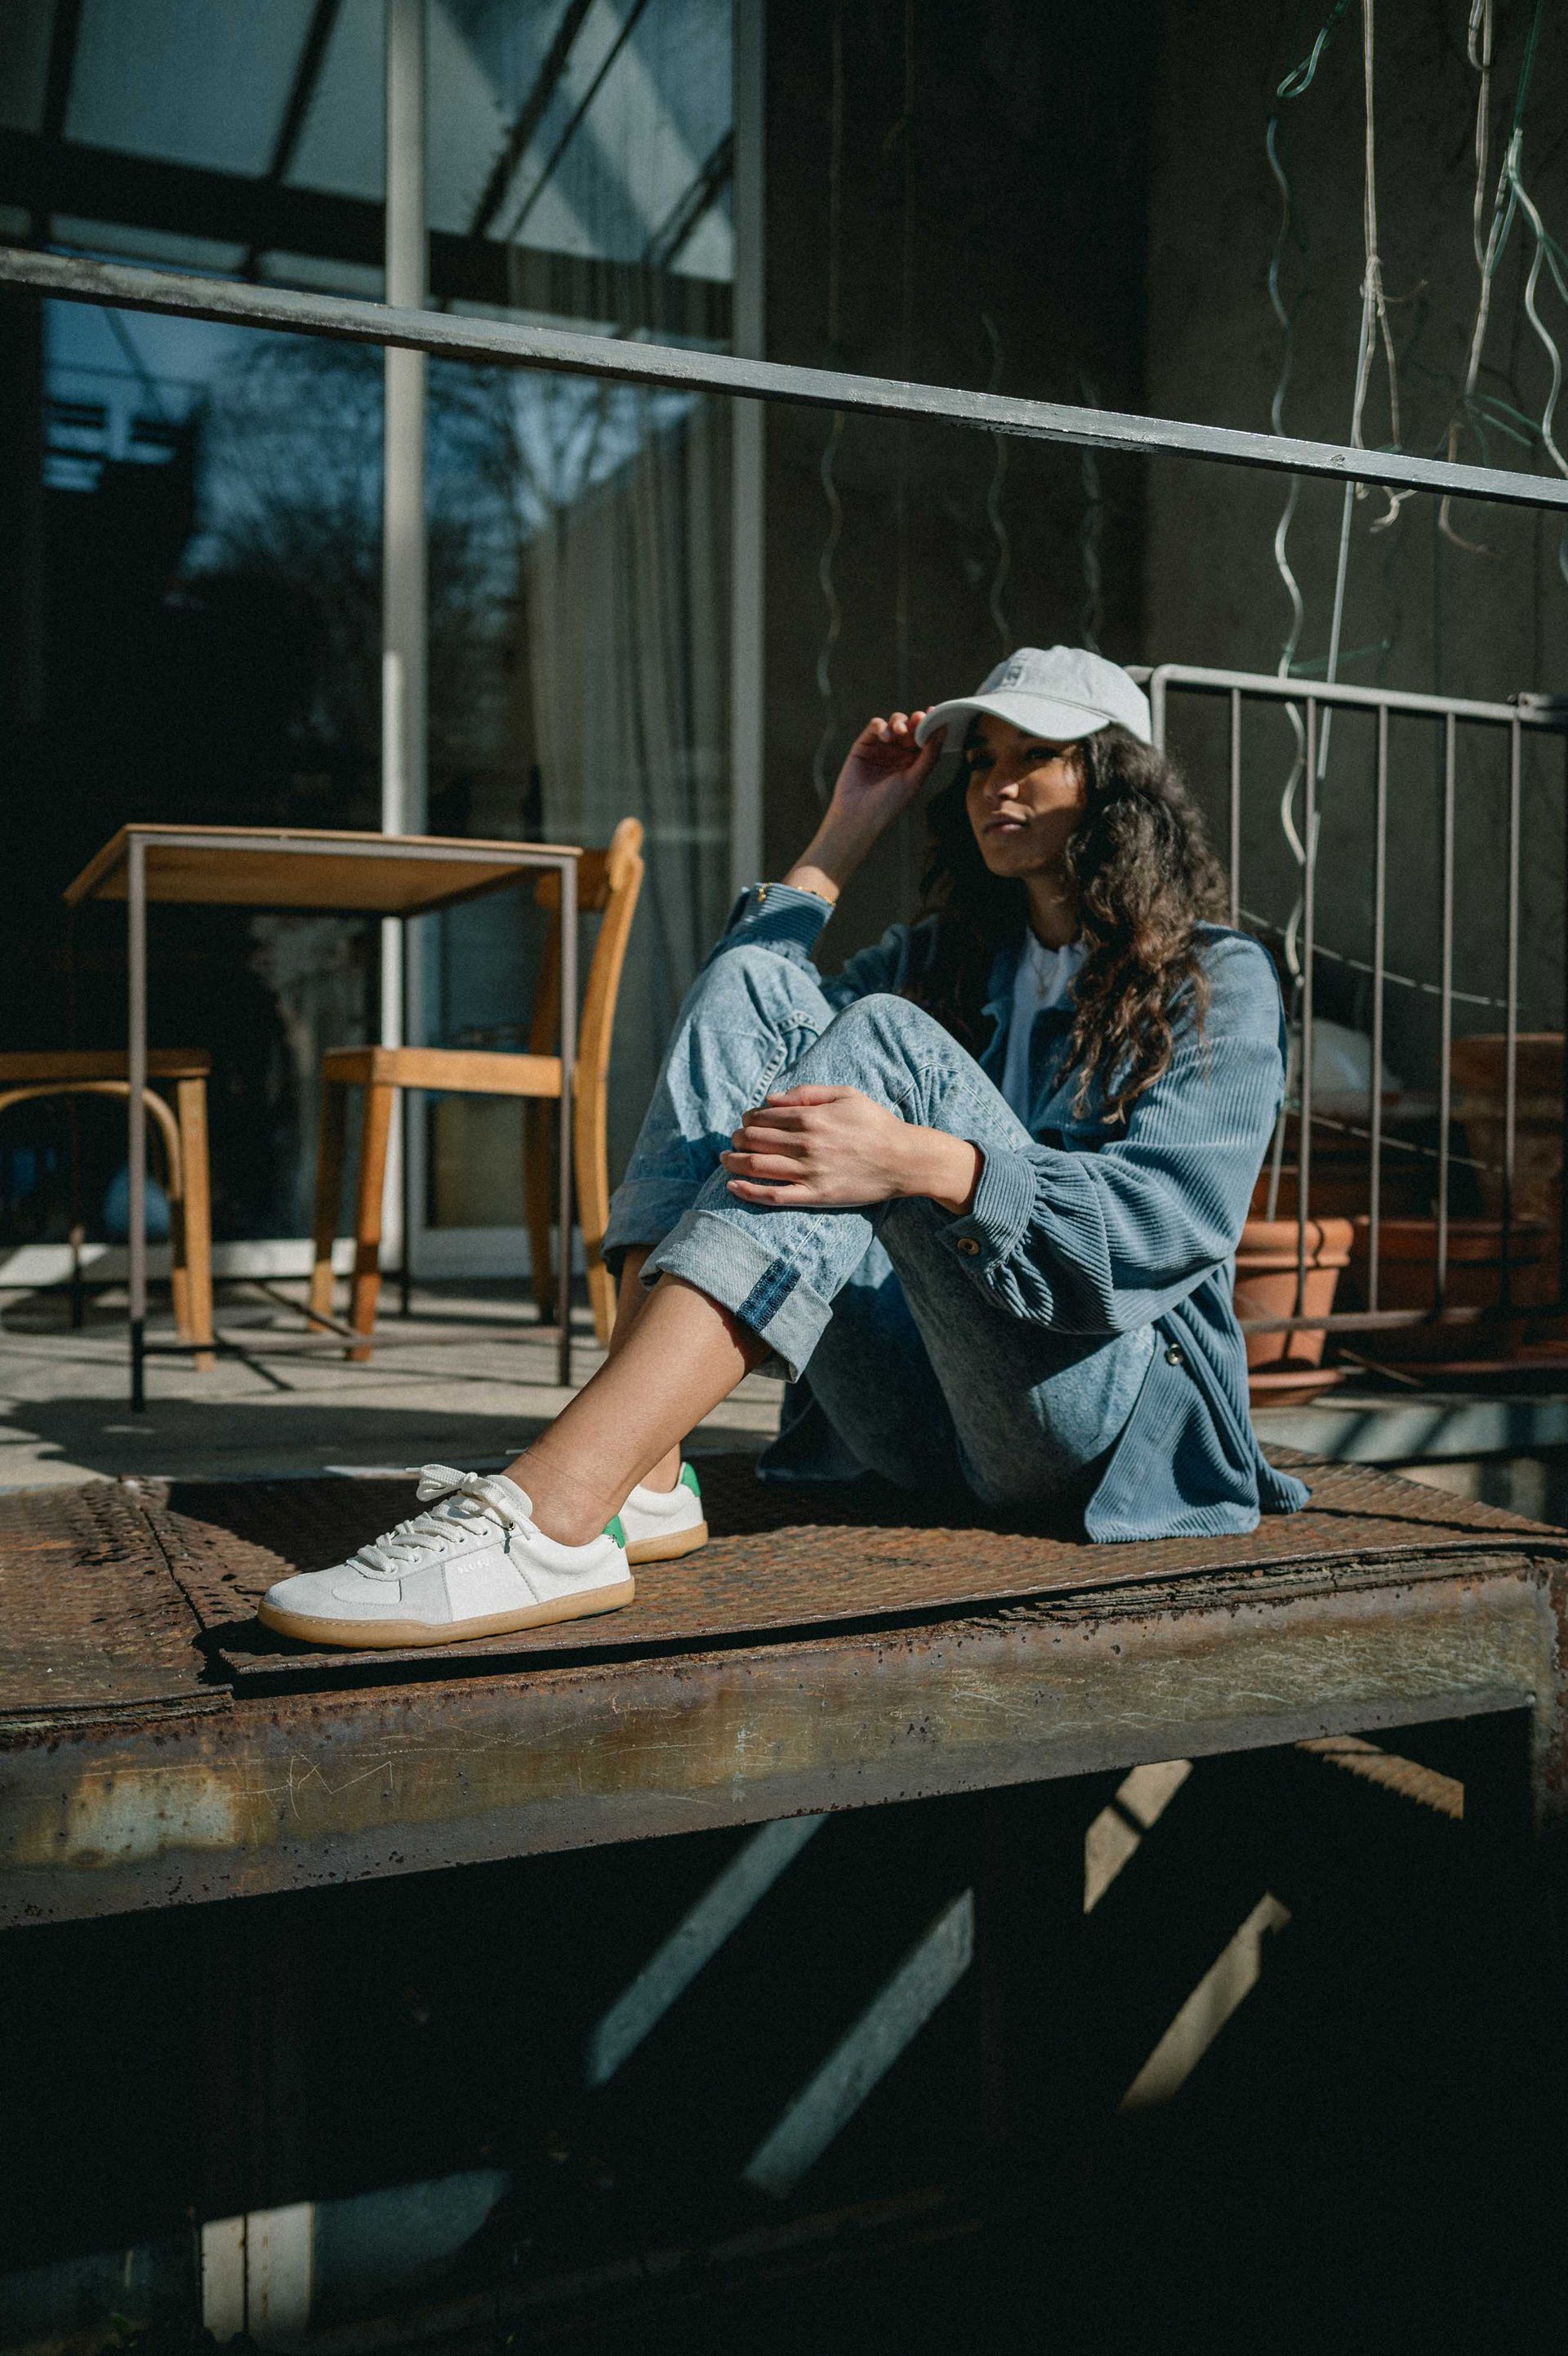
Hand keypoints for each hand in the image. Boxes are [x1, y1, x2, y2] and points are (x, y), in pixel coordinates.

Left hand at [722, 1085, 980, 1213]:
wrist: (903, 1160)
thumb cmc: (876, 1123)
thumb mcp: (846, 1094)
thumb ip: (806, 1093)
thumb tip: (769, 1099)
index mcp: (812, 1117)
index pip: (763, 1117)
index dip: (748, 1118)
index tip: (746, 1122)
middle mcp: (807, 1144)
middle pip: (754, 1140)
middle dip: (737, 1138)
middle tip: (734, 1140)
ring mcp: (809, 1172)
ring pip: (757, 1167)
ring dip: (733, 1162)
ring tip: (726, 1159)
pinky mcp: (815, 1195)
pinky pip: (773, 1196)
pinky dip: (748, 1192)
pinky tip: (732, 1186)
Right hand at [828, 711, 945, 837]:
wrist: (858, 815)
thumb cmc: (888, 803)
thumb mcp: (914, 779)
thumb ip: (930, 755)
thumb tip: (944, 729)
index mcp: (914, 761)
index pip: (926, 738)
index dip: (931, 724)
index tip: (935, 712)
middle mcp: (899, 752)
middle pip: (911, 727)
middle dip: (916, 720)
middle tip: (918, 719)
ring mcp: (882, 747)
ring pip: (894, 723)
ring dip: (899, 722)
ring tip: (898, 731)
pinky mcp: (864, 744)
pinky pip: (875, 726)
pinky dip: (881, 726)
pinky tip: (884, 737)